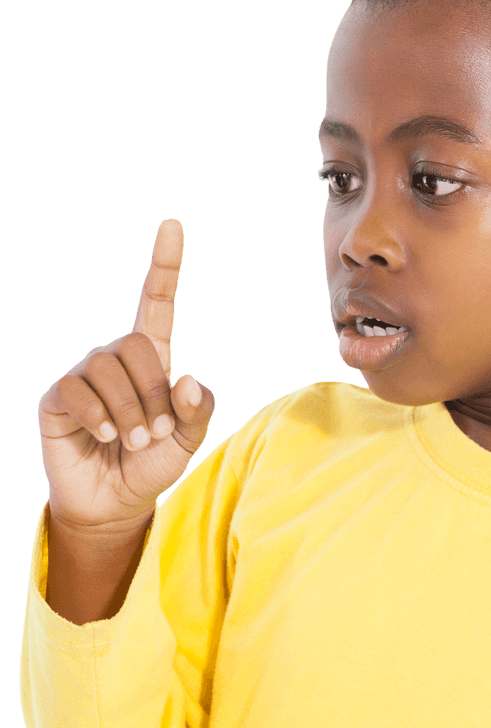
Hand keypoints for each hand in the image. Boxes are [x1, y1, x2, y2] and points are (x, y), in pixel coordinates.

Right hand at [37, 218, 214, 529]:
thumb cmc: (152, 466)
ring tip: (134, 441)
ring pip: (108, 367)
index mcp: (152, 360)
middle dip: (153, 392)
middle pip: (137, 343)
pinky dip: (101, 417)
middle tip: (157, 431)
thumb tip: (187, 378)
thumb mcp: (186, 442)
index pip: (156, 303)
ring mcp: (84, 375)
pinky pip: (78, 389)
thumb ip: (197, 412)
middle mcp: (115, 359)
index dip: (163, 265)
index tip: (171, 225)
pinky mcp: (58, 398)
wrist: (115, 502)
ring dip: (130, 412)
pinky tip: (108, 438)